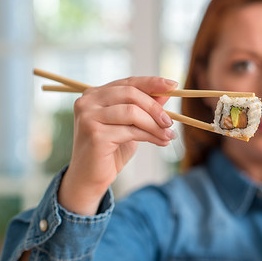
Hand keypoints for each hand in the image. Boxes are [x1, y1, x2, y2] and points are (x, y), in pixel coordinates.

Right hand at [59, 76, 177, 214]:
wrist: (90, 178)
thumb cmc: (110, 151)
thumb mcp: (131, 125)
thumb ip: (145, 108)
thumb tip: (167, 92)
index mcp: (95, 94)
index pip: (129, 82)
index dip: (153, 83)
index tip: (173, 85)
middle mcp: (88, 101)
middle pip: (131, 94)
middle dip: (155, 108)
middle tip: (170, 122)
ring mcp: (89, 116)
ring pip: (132, 112)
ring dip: (155, 125)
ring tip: (168, 135)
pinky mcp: (95, 134)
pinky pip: (131, 130)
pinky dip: (150, 136)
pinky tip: (161, 142)